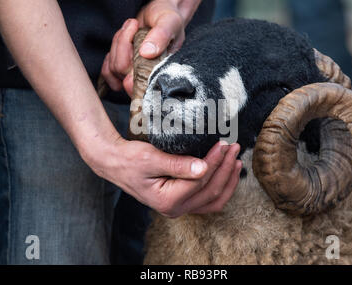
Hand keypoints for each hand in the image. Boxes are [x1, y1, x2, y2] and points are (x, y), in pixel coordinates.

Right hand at [83, 137, 241, 216]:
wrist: (115, 163)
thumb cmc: (130, 159)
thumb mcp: (151, 158)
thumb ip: (178, 164)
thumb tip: (204, 168)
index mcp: (167, 200)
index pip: (200, 180)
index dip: (215, 161)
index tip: (224, 143)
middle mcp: (174, 209)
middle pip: (210, 191)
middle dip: (225, 168)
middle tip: (234, 147)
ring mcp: (178, 208)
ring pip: (213, 200)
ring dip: (228, 180)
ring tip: (236, 160)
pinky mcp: (180, 202)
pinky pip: (207, 200)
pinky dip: (220, 187)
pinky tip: (227, 173)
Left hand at [99, 0, 185, 96]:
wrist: (161, 13)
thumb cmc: (169, 18)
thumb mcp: (169, 22)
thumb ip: (161, 36)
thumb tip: (146, 53)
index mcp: (161, 71)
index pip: (141, 84)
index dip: (132, 72)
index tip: (138, 45)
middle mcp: (147, 77)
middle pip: (122, 70)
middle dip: (123, 43)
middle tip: (135, 25)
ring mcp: (133, 75)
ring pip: (113, 68)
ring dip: (117, 43)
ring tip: (132, 28)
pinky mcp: (123, 71)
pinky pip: (108, 72)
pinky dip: (110, 54)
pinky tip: (122, 39)